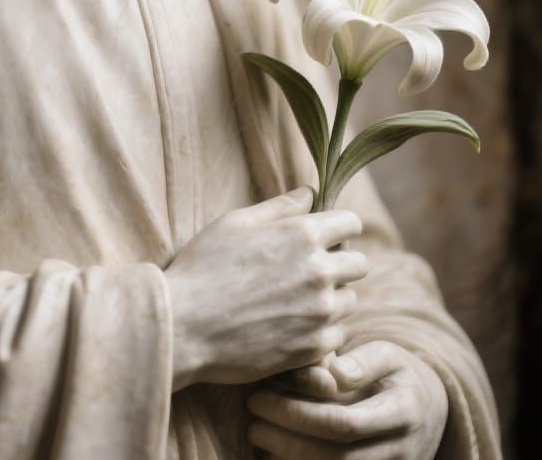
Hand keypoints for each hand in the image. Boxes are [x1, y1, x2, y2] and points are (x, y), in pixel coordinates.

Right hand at [165, 187, 365, 388]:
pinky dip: (321, 331)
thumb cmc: (203, 267)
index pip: (351, 223)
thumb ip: (280, 207)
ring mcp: (320, 312)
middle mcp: (319, 271)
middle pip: (359, 264)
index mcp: (303, 234)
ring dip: (331, 299)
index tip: (324, 237)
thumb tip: (310, 193)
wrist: (183, 326)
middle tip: (308, 272)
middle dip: (339, 263)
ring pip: (349, 301)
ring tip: (295, 301)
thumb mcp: (236, 223)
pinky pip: (337, 335)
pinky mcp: (314, 348)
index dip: (339, 227)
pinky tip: (291, 327)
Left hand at [246, 341, 447, 458]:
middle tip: (252, 421)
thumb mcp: (390, 355)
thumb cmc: (398, 375)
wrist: (430, 412)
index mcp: (403, 412)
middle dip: (287, 440)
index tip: (259, 397)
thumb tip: (335, 375)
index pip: (344, 423)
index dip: (297, 414)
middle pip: (336, 456)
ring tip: (258, 436)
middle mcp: (402, 451)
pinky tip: (277, 456)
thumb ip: (364, 360)